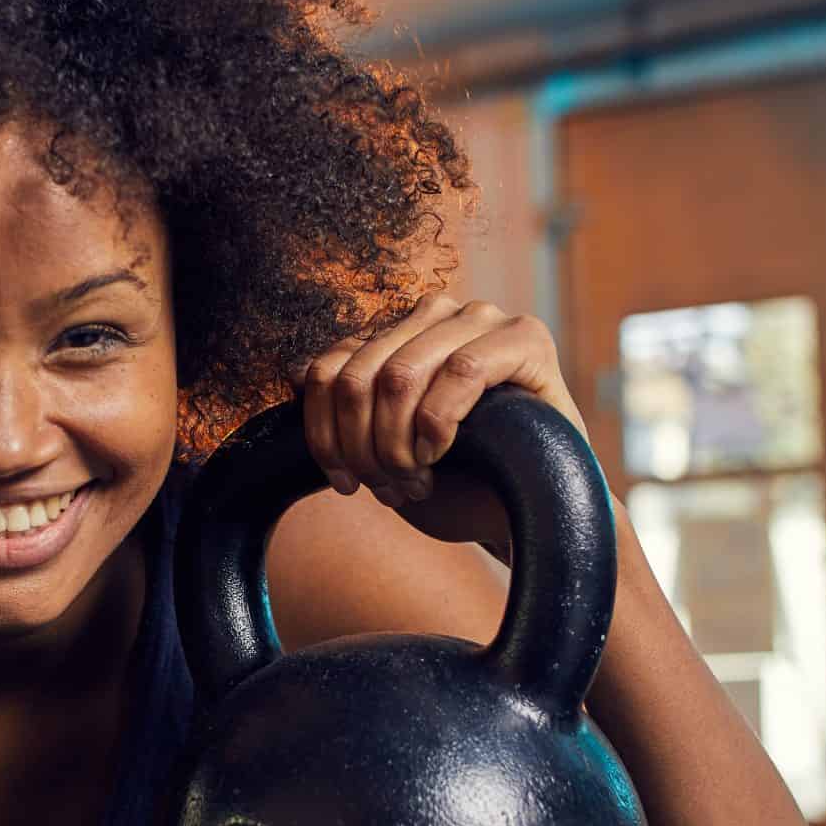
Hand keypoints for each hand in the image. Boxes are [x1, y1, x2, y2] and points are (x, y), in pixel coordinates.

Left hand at [298, 294, 587, 549]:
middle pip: (357, 377)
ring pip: (399, 375)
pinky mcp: (526, 337)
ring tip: (416, 481)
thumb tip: (296, 374)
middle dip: (365, 448)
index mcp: (396, 334)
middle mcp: (435, 314)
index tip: (344, 483)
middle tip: (389, 489)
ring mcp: (481, 318)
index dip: (323, 435)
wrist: (529, 511)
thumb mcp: (386, 446)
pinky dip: (440, 423)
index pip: (328, 368)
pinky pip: (462, 371)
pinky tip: (442, 454)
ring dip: (398, 444)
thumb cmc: (458, 480)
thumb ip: (348, 408)